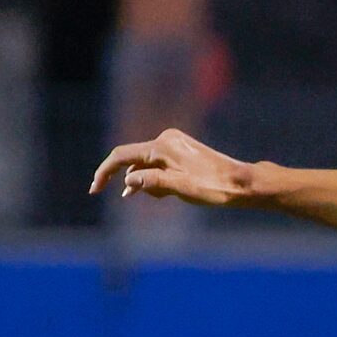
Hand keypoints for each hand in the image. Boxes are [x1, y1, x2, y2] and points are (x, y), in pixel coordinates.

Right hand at [89, 129, 258, 206]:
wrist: (242, 183)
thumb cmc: (213, 186)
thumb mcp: (178, 187)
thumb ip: (150, 182)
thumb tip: (127, 180)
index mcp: (162, 145)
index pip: (122, 155)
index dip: (105, 171)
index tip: (94, 189)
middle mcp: (166, 139)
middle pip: (135, 160)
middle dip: (135, 181)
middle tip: (155, 197)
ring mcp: (174, 144)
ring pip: (147, 164)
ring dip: (148, 182)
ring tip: (168, 195)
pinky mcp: (181, 151)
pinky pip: (158, 164)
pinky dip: (156, 178)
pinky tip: (164, 191)